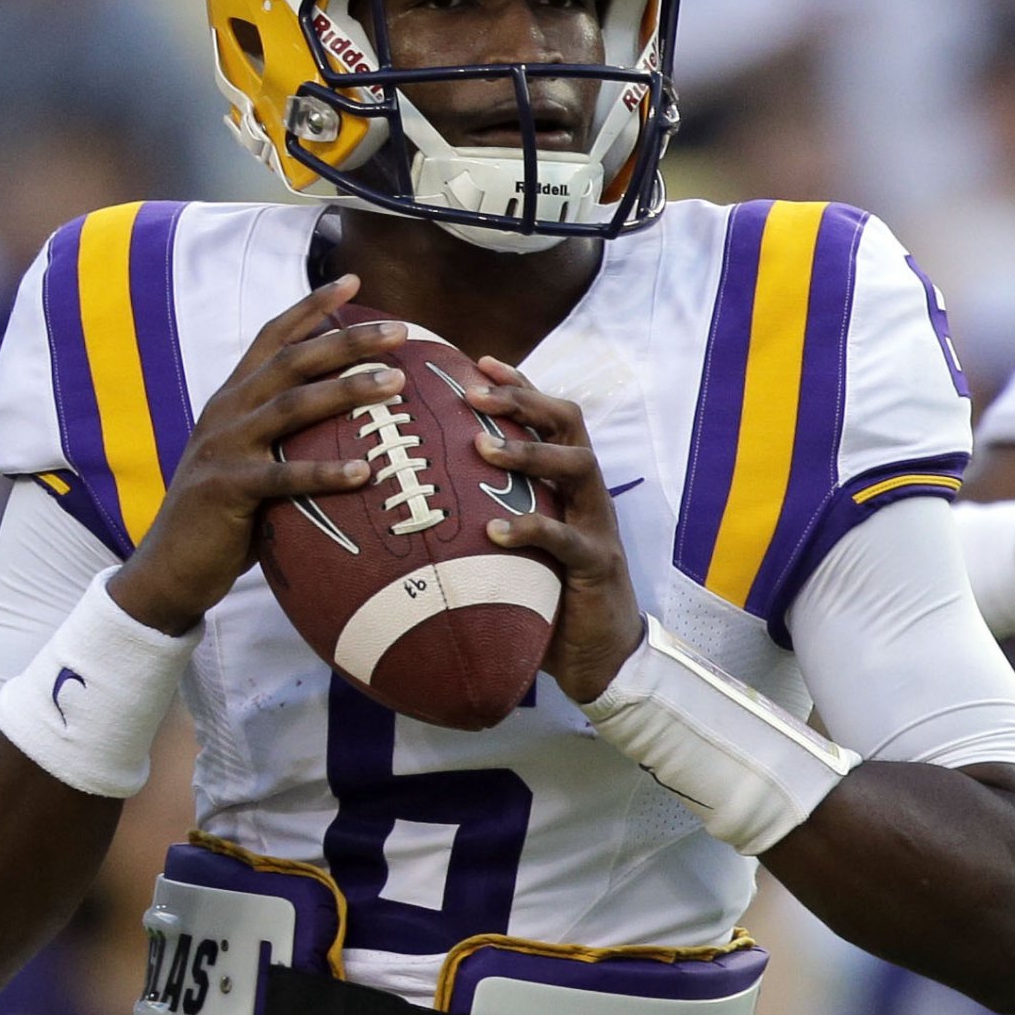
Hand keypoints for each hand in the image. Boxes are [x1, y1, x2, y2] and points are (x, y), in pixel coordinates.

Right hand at [110, 276, 407, 634]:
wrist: (170, 566)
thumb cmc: (227, 514)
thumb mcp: (254, 460)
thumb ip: (287, 434)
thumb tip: (352, 419)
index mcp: (233, 397)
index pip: (274, 337)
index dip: (311, 307)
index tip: (353, 280)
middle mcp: (227, 411)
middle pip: (293, 361)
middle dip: (347, 340)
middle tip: (400, 331)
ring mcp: (224, 447)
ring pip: (291, 406)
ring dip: (346, 390)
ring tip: (395, 383)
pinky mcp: (226, 489)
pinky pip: (283, 477)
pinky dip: (324, 472)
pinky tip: (363, 472)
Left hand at [462, 359, 646, 704]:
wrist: (600, 654)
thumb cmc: (550, 593)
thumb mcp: (518, 545)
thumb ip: (487, 515)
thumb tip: (414, 501)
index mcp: (569, 483)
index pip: (551, 416)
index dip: (519, 386)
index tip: (478, 361)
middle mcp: (587, 494)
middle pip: (569, 423)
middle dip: (523, 400)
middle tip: (474, 394)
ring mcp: (597, 526)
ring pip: (578, 466)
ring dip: (528, 451)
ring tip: (481, 448)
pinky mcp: (597, 566)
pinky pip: (565, 539)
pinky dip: (530, 528)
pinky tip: (493, 530)